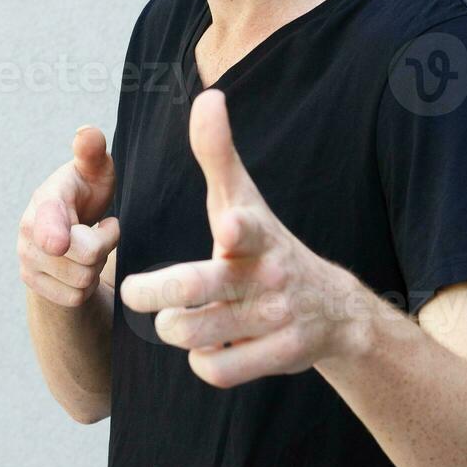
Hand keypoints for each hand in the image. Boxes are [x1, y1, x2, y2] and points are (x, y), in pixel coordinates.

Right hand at [18, 126, 119, 307]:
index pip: (47, 221)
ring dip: (96, 266)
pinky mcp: (33, 284)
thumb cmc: (86, 192)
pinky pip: (75, 297)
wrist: (68, 227)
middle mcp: (29, 232)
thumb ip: (92, 150)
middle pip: (87, 257)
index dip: (53, 233)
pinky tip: (81, 265)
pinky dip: (85, 285)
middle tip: (99, 228)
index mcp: (45, 201)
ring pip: (82, 281)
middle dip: (104, 244)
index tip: (57, 243)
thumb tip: (86, 132)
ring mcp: (27, 260)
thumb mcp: (95, 169)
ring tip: (89, 244)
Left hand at [120, 90, 366, 387]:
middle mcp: (267, 275)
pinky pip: (217, 370)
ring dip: (174, 329)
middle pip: (198, 290)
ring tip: (173, 320)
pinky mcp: (279, 355)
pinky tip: (205, 347)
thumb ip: (217, 153)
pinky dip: (202, 361)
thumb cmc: (264, 245)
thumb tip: (207, 97)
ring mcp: (275, 318)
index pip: (247, 228)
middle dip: (156, 294)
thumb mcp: (244, 199)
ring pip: (197, 335)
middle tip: (134, 291)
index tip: (228, 229)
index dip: (237, 230)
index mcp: (255, 233)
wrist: (332, 308)